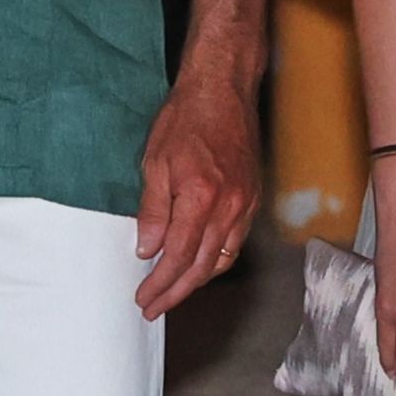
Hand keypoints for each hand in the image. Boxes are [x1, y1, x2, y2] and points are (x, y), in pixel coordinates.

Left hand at [132, 65, 260, 317]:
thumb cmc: (186, 118)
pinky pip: (235, 241)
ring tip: (174, 292)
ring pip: (223, 258)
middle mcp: (228, 207)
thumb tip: (148, 248)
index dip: (160, 284)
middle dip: (176, 292)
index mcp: (201, 198)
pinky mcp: (252, 197)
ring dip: (197, 281)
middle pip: (203, 267)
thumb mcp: (155, 162)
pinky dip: (217, 259)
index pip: (179, 257)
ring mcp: (245, 204)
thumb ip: (153, 210)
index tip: (144, 298)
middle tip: (154, 307)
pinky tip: (202, 264)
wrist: (223, 88)